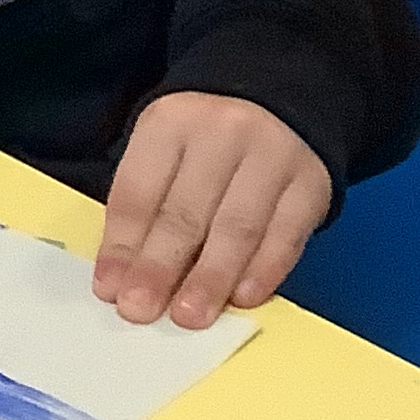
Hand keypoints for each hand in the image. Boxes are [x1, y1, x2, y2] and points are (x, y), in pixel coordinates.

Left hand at [90, 92, 330, 332]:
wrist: (278, 104)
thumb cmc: (206, 144)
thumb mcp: (166, 152)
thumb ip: (147, 206)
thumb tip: (123, 276)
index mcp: (171, 121)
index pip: (140, 189)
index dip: (122, 244)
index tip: (109, 289)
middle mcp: (221, 132)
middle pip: (185, 210)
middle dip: (160, 266)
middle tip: (140, 309)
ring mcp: (271, 155)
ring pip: (237, 226)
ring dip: (210, 278)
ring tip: (189, 315)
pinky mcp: (311, 183)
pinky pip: (285, 234)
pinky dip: (264, 271)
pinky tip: (243, 299)